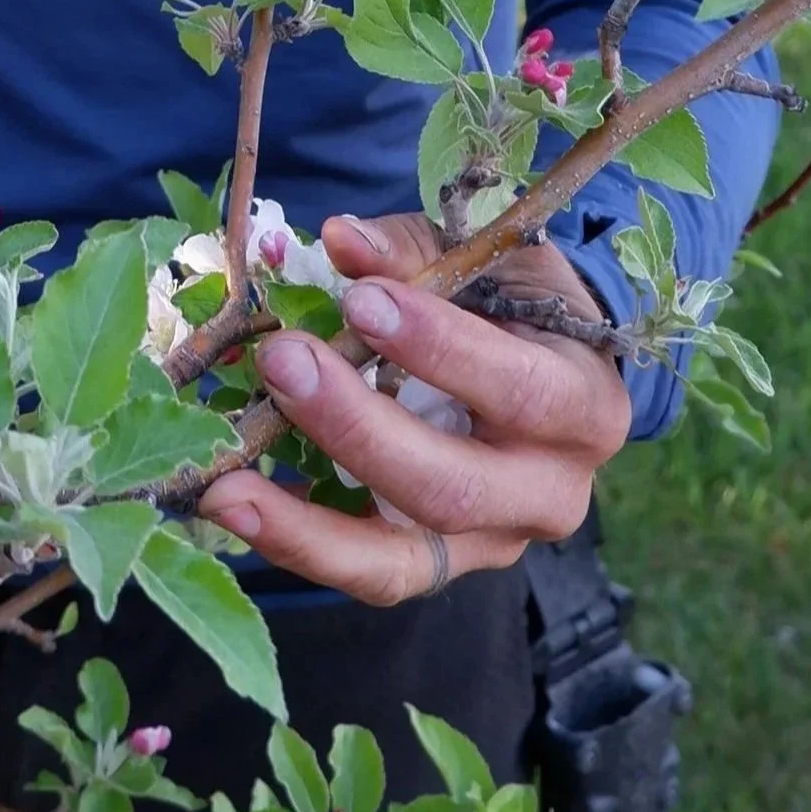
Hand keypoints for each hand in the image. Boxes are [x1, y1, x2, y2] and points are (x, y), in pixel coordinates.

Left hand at [195, 213, 630, 606]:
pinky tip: (232, 504)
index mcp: (583, 404)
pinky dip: (298, 543)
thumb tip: (339, 239)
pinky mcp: (439, 565)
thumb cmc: (513, 299)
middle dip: (357, 428)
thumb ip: (413, 251)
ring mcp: (492, 541)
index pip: (520, 391)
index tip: (362, 302)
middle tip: (282, 361)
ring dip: (307, 522)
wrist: (547, 365)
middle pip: (454, 488)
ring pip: (403, 559)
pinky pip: (368, 572)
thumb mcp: (486, 259)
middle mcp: (550, 492)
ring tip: (226, 485)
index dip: (440, 350)